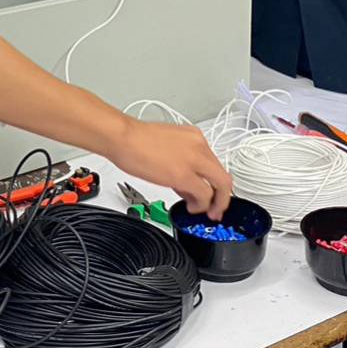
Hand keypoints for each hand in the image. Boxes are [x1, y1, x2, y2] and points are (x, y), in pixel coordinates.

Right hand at [108, 118, 231, 219]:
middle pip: (223, 176)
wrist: (123, 138)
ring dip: (214, 203)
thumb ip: (182, 163)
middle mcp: (199, 146)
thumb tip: (186, 184)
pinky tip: (191, 207)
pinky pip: (204, 195)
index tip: (211, 192)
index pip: (214, 163)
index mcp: (195, 137)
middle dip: (223, 197)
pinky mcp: (184, 176)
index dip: (214, 182)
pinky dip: (201, 205)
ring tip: (203, 210)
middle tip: (216, 209)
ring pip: (220, 185)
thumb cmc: (136, 140)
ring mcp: (194, 160)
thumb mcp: (169, 146)